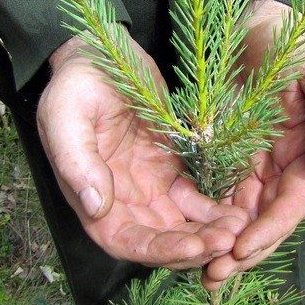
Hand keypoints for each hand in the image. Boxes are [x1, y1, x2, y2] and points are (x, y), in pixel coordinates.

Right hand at [37, 28, 249, 268]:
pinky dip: (214, 210)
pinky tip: (237, 212)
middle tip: (229, 241)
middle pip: (160, 240)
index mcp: (92, 197)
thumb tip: (95, 207)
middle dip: (194, 247)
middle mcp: (123, 201)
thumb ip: (77, 162)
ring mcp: (150, 187)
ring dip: (208, 233)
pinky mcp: (171, 169)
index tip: (192, 247)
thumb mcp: (65, 116)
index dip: (158, 250)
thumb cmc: (76, 85)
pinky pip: (195, 200)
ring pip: (182, 225)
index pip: (125, 241)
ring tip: (238, 229)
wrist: (100, 54)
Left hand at [203, 0, 304, 288]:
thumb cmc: (293, 39)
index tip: (244, 248)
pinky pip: (220, 192)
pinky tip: (187, 233)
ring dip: (225, 243)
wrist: (257, 17)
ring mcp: (257, 160)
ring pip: (243, 213)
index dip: (273, 227)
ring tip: (200, 270)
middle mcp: (285, 162)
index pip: (295, 200)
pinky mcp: (230, 153)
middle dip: (245, 249)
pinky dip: (208, 216)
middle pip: (268, 217)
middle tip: (214, 275)